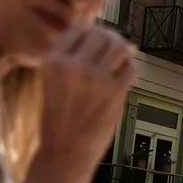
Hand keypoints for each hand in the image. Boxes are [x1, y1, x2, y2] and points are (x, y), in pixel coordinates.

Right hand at [36, 24, 135, 175]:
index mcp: (52, 61)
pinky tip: (125, 77)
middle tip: (116, 46)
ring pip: (119, 47)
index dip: (92, 32)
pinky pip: (130, 69)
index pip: (78, 30)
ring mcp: (95, 78)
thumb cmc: (59, 120)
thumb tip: (96, 39)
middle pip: (100, 35)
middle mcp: (72, 65)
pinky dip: (130, 70)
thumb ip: (69, 61)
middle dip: (111, 39)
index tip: (98, 40)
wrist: (65, 152)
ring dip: (124, 51)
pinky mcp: (114, 92)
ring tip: (123, 58)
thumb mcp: (52, 83)